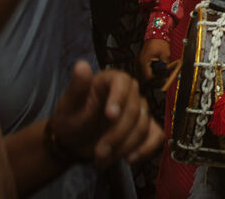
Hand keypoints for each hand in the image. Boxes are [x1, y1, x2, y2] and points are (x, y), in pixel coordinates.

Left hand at [47, 61, 163, 167]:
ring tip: (102, 159)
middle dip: (117, 134)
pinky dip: (146, 149)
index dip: (119, 97)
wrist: (74, 142)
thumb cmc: (70, 119)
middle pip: (134, 108)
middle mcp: (127, 92)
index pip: (122, 81)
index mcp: (109, 80)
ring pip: (143, 125)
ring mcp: (138, 110)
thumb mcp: (68, 105)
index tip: (109, 116)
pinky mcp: (145, 127)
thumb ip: (76, 87)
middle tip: (98, 152)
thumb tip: (80, 65)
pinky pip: (156, 135)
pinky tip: (129, 159)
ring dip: (124, 146)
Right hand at [138, 38, 169, 81]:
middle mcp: (138, 63)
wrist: (155, 34)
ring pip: (143, 77)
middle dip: (155, 82)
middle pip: (144, 79)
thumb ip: (166, 66)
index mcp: (144, 61)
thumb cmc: (160, 42)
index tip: (164, 81)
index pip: (148, 78)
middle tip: (164, 81)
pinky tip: (157, 74)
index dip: (156, 81)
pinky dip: (150, 75)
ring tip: (161, 78)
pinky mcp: (140, 63)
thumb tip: (168, 76)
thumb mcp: (165, 54)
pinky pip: (143, 72)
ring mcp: (138, 63)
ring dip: (152, 79)